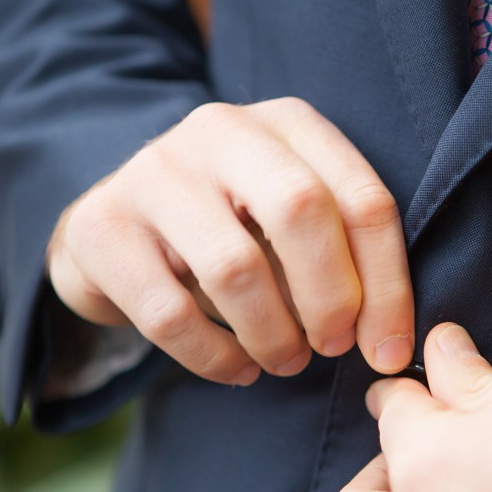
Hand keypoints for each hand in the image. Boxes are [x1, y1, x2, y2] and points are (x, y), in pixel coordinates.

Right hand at [47, 97, 414, 384]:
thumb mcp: (289, 222)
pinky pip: (171, 314)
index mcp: (287, 122)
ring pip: (235, 268)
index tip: (388, 349)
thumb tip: (388, 342)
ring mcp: (153, 172)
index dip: (387, 284)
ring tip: (284, 360)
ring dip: (273, 335)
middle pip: (300, 211)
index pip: (362, 198)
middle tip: (332, 347)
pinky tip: (236, 369)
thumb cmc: (229, 232)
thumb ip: (343, 257)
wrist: (113, 228)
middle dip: (330, 298)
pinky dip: (215, 358)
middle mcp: (220, 130)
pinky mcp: (102, 227)